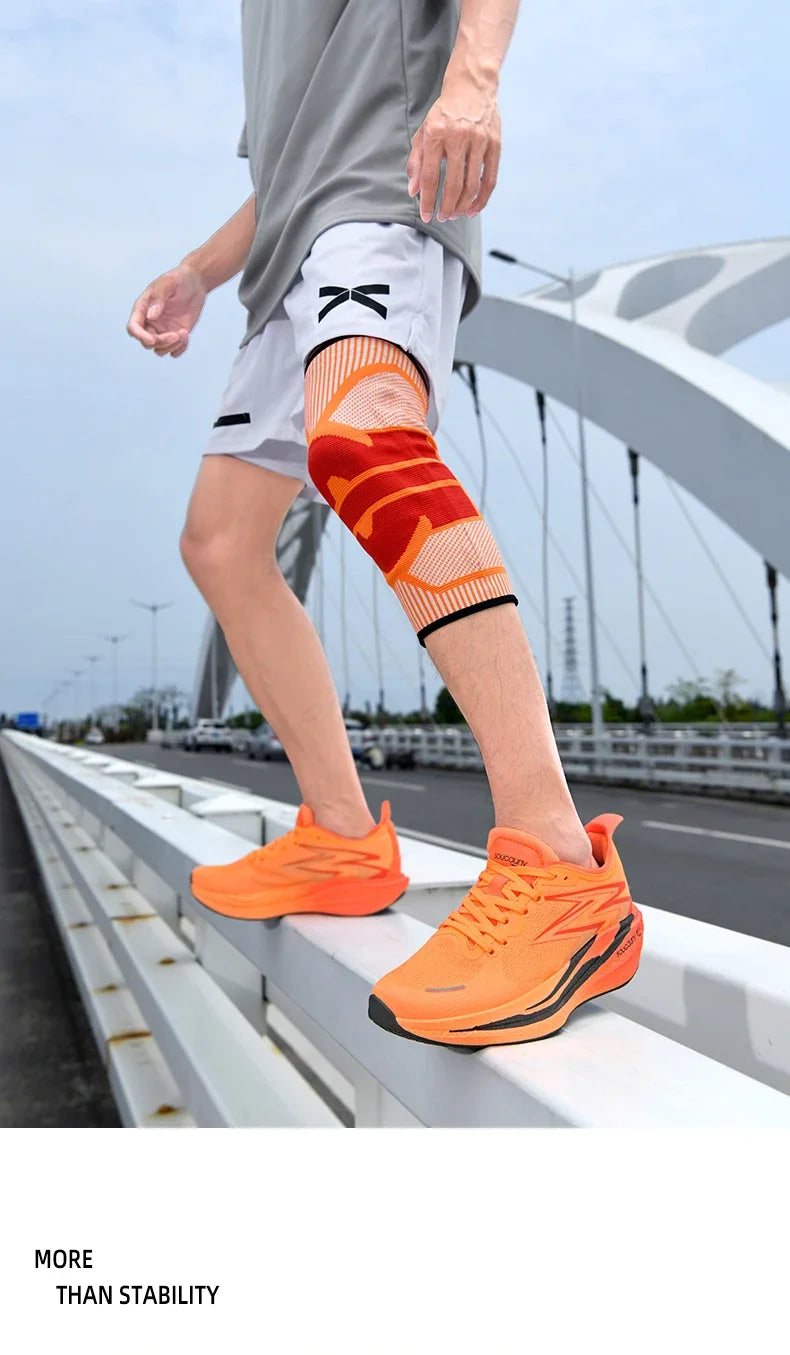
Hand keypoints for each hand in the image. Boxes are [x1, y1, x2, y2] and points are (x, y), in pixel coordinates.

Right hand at [126, 263, 207, 357]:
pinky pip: (173, 351)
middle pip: (147, 342)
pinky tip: (186, 336)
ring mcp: (162, 330)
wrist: (194, 282)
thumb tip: (150, 316)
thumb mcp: (167, 284)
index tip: (152, 340)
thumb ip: (158, 299)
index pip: (133, 328)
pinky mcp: (175, 335)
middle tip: (177, 334)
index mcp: (142, 309)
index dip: (140, 336)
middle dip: (161, 342)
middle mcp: (150, 322)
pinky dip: (179, 349)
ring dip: (171, 346)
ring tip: (184, 333)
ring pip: (159, 350)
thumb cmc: (178, 280)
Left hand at [407, 75, 500, 223]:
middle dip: (446, 207)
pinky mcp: (495, 144)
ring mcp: (479, 140)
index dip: (427, 200)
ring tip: (456, 214)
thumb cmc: (445, 113)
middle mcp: (458, 136)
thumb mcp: (424, 132)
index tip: (427, 215)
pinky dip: (481, 198)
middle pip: (452, 184)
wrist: (472, 86)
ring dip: (462, 206)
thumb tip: (414, 191)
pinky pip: (489, 179)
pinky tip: (473, 209)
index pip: (430, 176)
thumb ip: (416, 161)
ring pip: (471, 184)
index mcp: (436, 134)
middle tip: (443, 217)